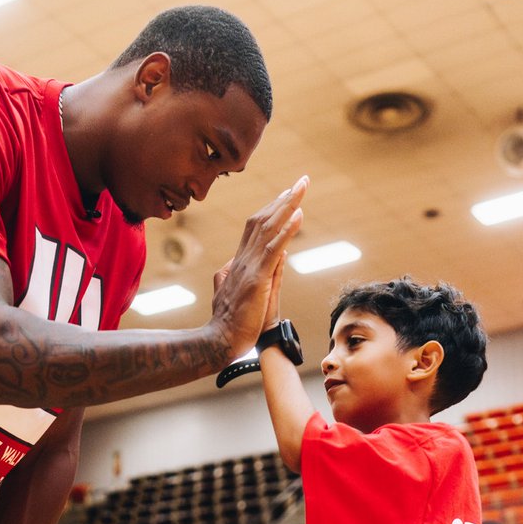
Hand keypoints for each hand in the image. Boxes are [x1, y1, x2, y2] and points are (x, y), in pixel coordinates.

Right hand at [210, 177, 306, 356]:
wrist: (220, 342)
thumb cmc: (231, 324)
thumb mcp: (240, 294)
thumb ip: (253, 273)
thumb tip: (266, 257)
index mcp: (239, 263)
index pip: (255, 228)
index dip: (272, 209)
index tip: (287, 195)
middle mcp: (242, 260)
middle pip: (263, 220)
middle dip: (283, 199)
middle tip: (302, 181)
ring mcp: (248, 268)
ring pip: (268, 228)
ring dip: (287, 205)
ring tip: (302, 187)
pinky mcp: (256, 280)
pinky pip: (273, 249)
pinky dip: (286, 230)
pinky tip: (298, 215)